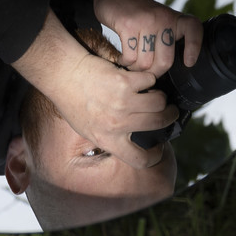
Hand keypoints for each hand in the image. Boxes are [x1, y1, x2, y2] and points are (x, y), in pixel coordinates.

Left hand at [50, 47, 176, 168]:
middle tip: (170, 111)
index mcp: (106, 139)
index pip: (139, 159)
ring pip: (159, 101)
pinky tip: (142, 78)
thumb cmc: (74, 102)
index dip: (155, 156)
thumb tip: (131, 141)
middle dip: (169, 117)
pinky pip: (150, 80)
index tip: (158, 148)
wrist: (65, 75)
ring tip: (157, 94)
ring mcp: (121, 102)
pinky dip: (149, 78)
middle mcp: (116, 123)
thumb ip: (110, 137)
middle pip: (158, 123)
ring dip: (162, 96)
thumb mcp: (88, 130)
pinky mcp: (124, 81)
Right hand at [98, 0, 202, 77]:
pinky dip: (126, 63)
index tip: (188, 62)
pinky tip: (125, 58)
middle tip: (148, 72)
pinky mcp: (127, 25)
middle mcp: (163, 19)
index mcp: (176, 19)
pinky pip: (130, 58)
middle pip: (165, 61)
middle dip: (155, 73)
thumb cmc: (144, 16)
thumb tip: (179, 68)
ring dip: (137, 69)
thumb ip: (172, 39)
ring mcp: (145, 22)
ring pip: (145, 63)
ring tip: (134, 64)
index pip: (193, 29)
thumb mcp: (165, 21)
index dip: (194, 47)